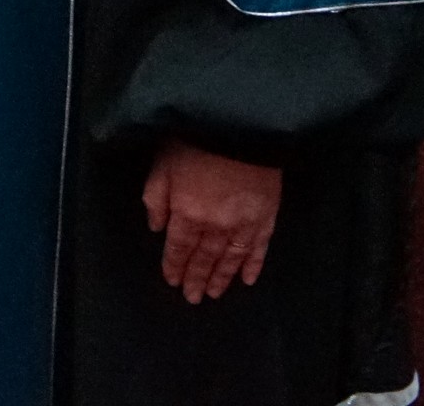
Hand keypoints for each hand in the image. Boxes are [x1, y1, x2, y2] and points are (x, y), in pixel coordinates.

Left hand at [143, 139, 281, 302]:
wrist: (239, 124)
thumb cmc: (194, 141)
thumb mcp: (162, 165)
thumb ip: (156, 199)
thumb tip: (157, 228)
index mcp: (188, 214)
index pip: (179, 248)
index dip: (175, 266)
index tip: (173, 282)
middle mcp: (216, 226)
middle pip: (204, 259)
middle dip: (197, 279)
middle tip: (193, 298)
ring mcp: (244, 223)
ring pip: (231, 259)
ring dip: (222, 278)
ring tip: (215, 293)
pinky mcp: (267, 216)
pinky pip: (259, 248)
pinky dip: (253, 265)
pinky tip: (248, 279)